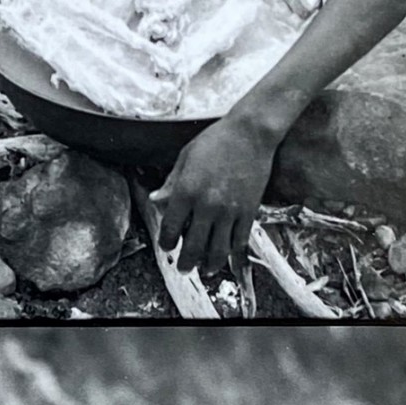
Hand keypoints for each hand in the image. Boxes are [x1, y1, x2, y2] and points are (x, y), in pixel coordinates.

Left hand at [151, 114, 277, 276]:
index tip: (167, 247)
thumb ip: (170, 183)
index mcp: (186, 191)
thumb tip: (154, 201)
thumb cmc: (215, 141)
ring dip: (209, 265)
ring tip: (204, 270)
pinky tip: (226, 260)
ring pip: (218, 250)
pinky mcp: (249, 212)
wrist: (251, 133)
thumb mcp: (185, 158)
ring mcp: (229, 211)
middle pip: (193, 247)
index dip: (167, 243)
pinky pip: (239, 242)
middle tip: (183, 269)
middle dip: (186, 262)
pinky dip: (232, 255)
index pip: (170, 228)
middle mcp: (206, 205)